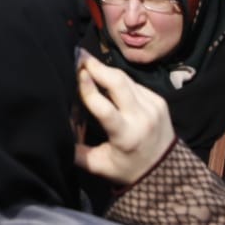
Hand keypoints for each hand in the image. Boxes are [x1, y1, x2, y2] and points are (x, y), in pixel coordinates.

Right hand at [73, 56, 175, 184]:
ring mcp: (153, 106)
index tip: (76, 72)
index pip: (105, 108)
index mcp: (126, 136)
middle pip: (118, 83)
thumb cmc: (128, 168)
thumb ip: (76, 153)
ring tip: (87, 62)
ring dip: (105, 69)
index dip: (89, 88)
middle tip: (78, 55)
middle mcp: (142, 118)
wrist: (168, 170)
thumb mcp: (101, 166)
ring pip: (125, 78)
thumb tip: (56, 132)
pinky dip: (118, 79)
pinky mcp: (159, 100)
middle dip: (97, 66)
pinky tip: (106, 77)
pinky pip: (134, 83)